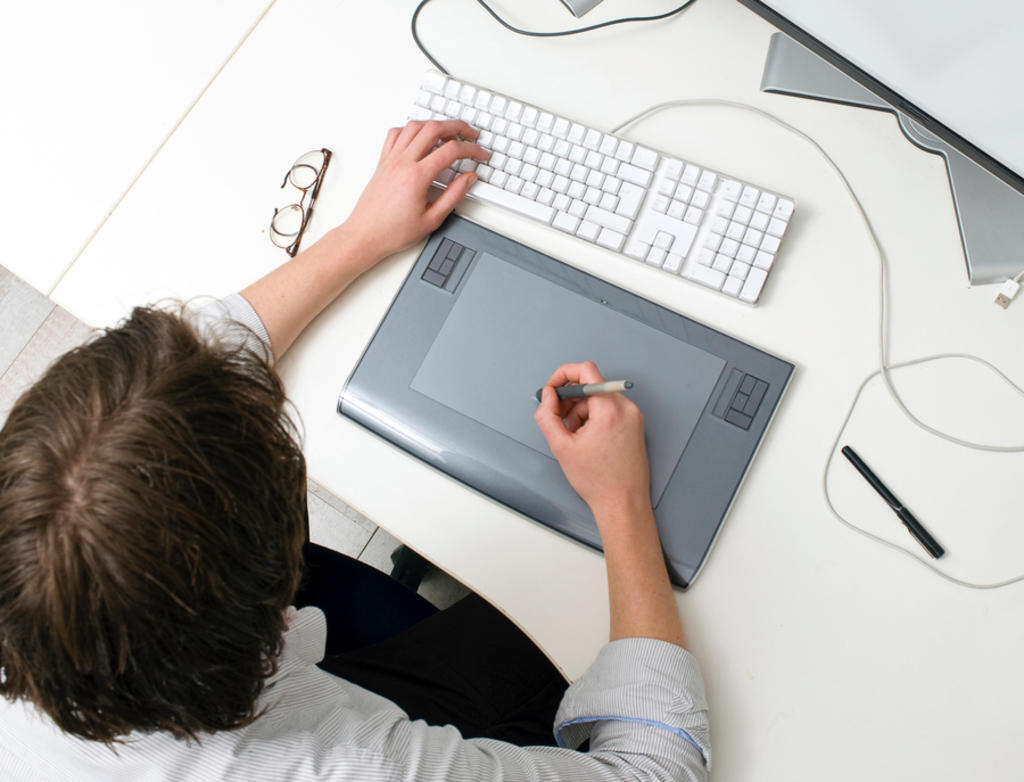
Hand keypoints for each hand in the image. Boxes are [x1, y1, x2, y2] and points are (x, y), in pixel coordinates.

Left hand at [342, 120, 488, 269]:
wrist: (365, 236)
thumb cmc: (392, 232)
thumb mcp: (432, 219)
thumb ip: (454, 196)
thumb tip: (469, 179)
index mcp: (417, 177)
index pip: (451, 150)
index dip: (471, 149)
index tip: (480, 154)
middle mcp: (402, 162)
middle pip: (434, 128)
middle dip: (457, 127)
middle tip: (470, 134)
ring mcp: (390, 159)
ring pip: (415, 126)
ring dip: (435, 124)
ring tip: (448, 133)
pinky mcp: (382, 161)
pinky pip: (396, 134)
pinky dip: (411, 129)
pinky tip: (419, 137)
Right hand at [533, 361, 651, 519]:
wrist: (623, 502)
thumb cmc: (599, 481)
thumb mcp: (561, 447)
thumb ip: (547, 416)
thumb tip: (547, 397)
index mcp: (610, 410)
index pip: (586, 371)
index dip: (563, 375)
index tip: (552, 388)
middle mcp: (626, 408)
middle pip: (591, 386)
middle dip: (571, 400)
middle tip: (559, 419)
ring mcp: (633, 416)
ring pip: (598, 400)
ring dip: (581, 412)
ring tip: (576, 438)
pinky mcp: (634, 425)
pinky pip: (609, 410)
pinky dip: (594, 418)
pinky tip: (588, 440)